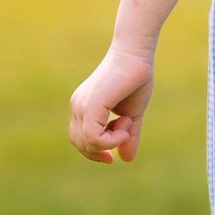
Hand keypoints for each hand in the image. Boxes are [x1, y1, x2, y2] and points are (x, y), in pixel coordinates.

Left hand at [68, 45, 154, 163]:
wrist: (136, 55)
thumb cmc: (135, 80)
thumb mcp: (132, 115)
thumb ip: (127, 136)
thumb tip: (127, 159)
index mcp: (83, 107)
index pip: (80, 139)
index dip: (96, 150)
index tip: (114, 154)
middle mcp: (78, 106)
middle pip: (81, 144)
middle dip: (104, 148)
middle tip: (126, 132)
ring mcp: (81, 105)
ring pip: (86, 143)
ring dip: (111, 142)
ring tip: (127, 123)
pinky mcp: (90, 105)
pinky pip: (93, 136)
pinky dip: (110, 139)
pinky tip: (124, 125)